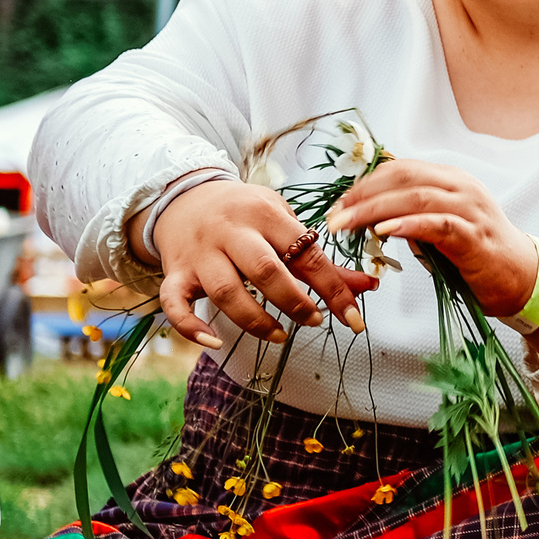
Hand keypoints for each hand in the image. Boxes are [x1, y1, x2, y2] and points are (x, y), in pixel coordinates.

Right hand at [155, 179, 378, 348]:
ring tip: (280, 335)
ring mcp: (200, 254)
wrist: (185, 197)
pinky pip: (173, 303)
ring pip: (225, 292)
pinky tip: (214, 342)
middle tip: (314, 320)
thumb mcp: (285, 223)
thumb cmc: (246, 213)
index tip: (353, 317)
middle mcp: (231, 233)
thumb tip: (365, 287)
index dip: (333, 289)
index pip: (307, 255)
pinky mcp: (175, 272)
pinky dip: (191, 327)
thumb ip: (321, 259)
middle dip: (294, 302)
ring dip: (255, 320)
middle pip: (264, 271)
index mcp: (266, 216)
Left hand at [329, 159, 538, 315]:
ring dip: (374, 210)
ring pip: (416, 197)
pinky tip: (385, 232)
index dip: (365, 182)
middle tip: (335, 214)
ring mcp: (471, 210)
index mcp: (452, 180)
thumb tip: (370, 215)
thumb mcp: (440, 226)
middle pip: (404, 178)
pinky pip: (438, 224)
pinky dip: (408, 225)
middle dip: (362, 194)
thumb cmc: (478, 253)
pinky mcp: (475, 236)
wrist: (522, 276)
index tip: (339, 202)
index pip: (401, 169)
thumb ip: (412, 215)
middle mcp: (462, 188)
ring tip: (347, 224)